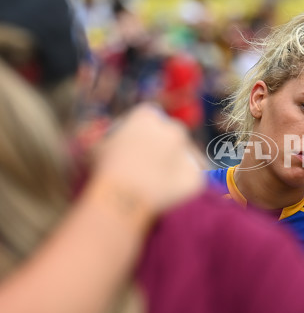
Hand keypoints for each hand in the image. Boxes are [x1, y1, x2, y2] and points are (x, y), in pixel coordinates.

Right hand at [92, 104, 204, 218]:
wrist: (124, 196)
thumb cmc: (105, 171)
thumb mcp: (98, 146)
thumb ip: (111, 138)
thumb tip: (114, 141)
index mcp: (149, 116)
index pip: (150, 118)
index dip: (143, 132)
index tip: (137, 145)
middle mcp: (173, 129)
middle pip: (172, 134)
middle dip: (164, 145)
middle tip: (151, 164)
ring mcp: (188, 152)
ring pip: (185, 155)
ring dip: (175, 163)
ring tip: (157, 181)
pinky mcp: (196, 176)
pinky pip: (192, 178)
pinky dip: (182, 185)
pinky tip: (166, 193)